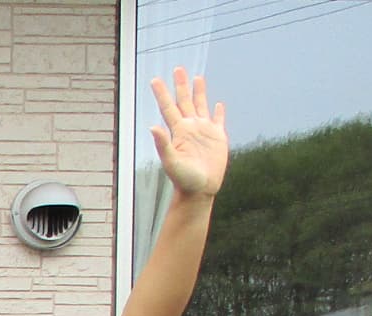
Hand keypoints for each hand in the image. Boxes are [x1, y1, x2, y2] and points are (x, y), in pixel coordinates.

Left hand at [149, 67, 227, 199]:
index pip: (168, 107)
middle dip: (181, 85)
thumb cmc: (184, 180)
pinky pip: (218, 120)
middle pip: (184, 101)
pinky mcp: (218, 138)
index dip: (162, 93)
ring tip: (197, 77)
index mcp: (179, 131)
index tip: (154, 80)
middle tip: (178, 69)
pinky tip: (218, 104)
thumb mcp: (171, 161)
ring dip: (199, 92)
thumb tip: (153, 127)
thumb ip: (163, 144)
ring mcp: (204, 132)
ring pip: (201, 106)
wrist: (200, 190)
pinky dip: (218, 112)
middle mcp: (190, 128)